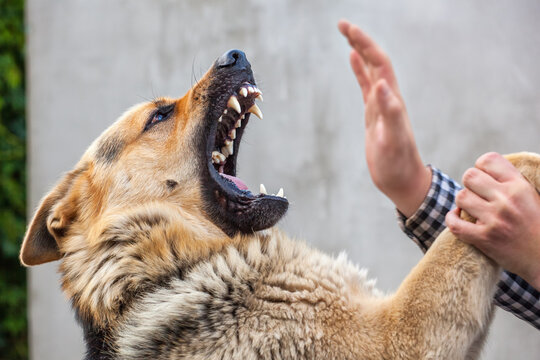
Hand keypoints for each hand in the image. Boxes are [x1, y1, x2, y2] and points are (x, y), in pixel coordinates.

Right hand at [338, 20, 430, 216]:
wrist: (402, 180)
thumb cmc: (398, 164)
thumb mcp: (393, 140)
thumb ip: (390, 112)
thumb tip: (381, 83)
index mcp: (392, 99)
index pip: (379, 63)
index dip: (365, 44)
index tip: (348, 29)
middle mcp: (388, 97)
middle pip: (374, 61)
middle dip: (360, 40)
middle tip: (342, 24)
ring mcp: (380, 105)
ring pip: (370, 70)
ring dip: (360, 51)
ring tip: (347, 35)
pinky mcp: (374, 114)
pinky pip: (365, 86)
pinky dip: (359, 71)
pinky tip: (353, 61)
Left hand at [446, 152, 539, 289]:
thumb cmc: (537, 225)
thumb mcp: (532, 196)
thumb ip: (511, 182)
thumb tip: (485, 168)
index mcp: (520, 186)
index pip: (488, 160)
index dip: (481, 167)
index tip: (484, 178)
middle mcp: (507, 199)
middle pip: (469, 176)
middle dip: (469, 184)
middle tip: (476, 195)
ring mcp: (495, 219)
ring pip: (461, 197)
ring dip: (462, 202)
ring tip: (471, 208)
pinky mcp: (485, 238)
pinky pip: (455, 224)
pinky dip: (451, 219)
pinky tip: (457, 218)